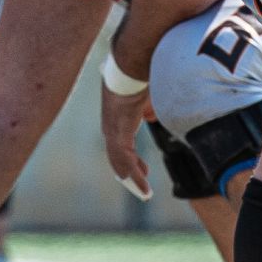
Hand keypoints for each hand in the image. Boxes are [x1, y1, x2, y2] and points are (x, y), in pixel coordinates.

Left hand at [100, 83, 153, 200]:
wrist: (131, 67)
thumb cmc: (139, 76)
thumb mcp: (147, 96)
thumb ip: (148, 109)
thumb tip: (150, 116)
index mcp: (117, 118)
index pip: (120, 144)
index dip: (131, 159)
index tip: (142, 169)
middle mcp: (111, 126)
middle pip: (117, 157)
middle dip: (129, 173)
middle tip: (141, 186)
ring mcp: (112, 131)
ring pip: (120, 162)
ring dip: (133, 179)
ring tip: (144, 194)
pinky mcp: (118, 134)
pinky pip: (125, 161)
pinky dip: (135, 176)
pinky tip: (143, 187)